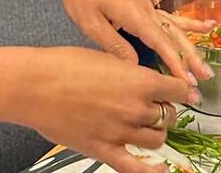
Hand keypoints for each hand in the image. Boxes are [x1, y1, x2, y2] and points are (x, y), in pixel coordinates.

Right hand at [21, 46, 189, 172]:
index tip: (183, 90)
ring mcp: (121, 132)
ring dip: (157, 131)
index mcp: (140, 81)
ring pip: (157, 139)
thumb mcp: (108, 58)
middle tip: (158, 105)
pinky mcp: (104, 150)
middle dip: (166, 110)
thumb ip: (130, 72)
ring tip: (149, 125)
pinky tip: (161, 170)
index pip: (178, 89)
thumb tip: (142, 78)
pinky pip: (135, 167)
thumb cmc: (67, 64)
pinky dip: (151, 171)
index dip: (182, 89)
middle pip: (168, 115)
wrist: (37, 85)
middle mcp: (136, 108)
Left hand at [50, 0, 213, 87]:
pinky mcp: (144, 6)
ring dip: (191, 47)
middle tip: (205, 79)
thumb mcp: (91, 24)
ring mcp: (147, 6)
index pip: (160, 42)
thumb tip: (135, 68)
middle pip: (174, 35)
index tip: (186, 82)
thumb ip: (114, 46)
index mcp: (134, 14)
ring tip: (206, 66)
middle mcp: (146, 9)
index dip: (175, 63)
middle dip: (190, 58)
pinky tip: (206, 26)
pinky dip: (188, 24)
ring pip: (175, 28)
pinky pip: (170, 18)